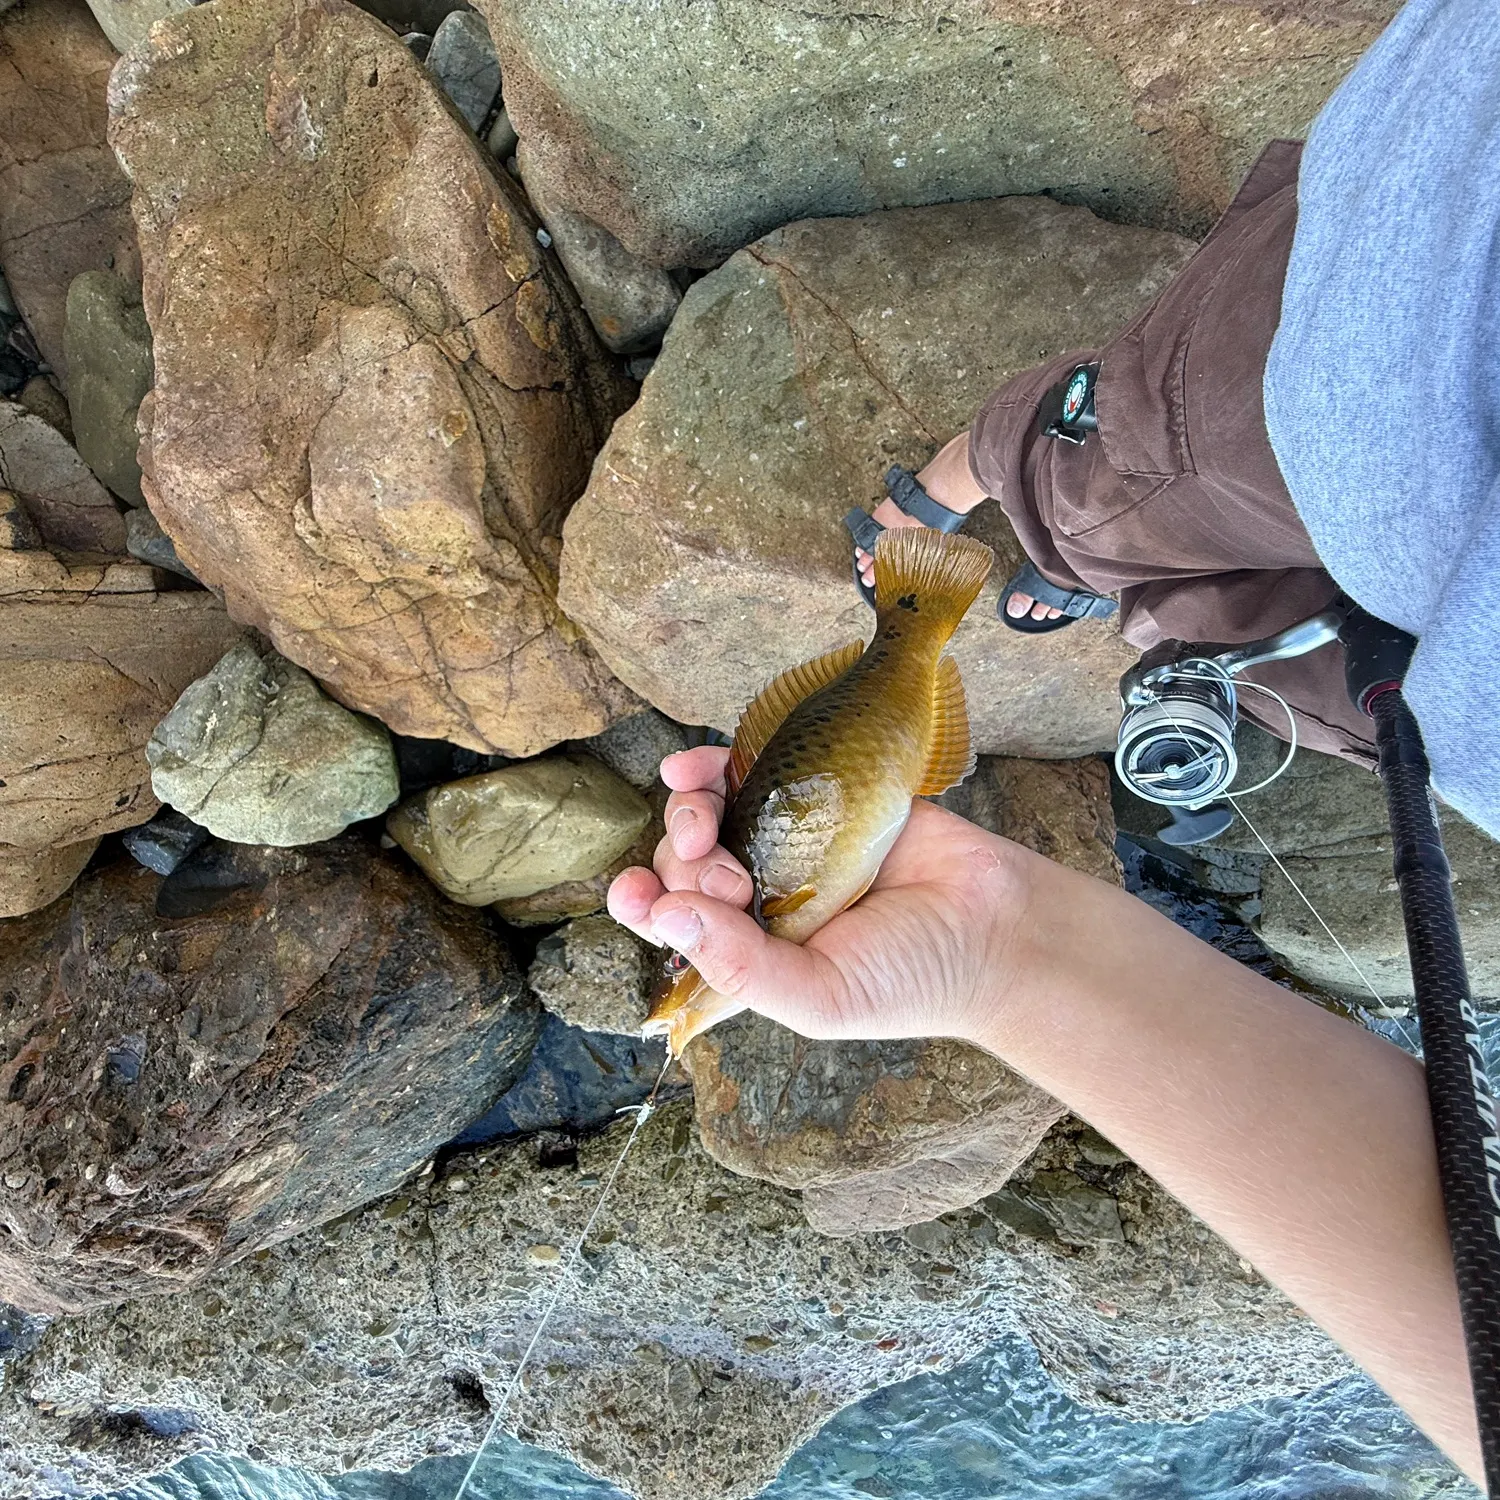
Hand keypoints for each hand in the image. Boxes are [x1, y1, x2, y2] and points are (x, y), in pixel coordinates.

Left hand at [606, 747, 1029, 1043]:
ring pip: (708, 816)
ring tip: (704, 817)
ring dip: (686, 809)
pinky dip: (713, 766)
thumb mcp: (821, 997)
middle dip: (683, 863)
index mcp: (749, 954)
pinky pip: (751, 773)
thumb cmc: (912, 979)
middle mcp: (759, 899)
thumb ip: (743, 967)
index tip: (632, 891)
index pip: (674, 930)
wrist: (998, 926)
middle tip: (730, 876)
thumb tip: (665, 918)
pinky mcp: (818, 795)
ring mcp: (785, 843)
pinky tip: (697, 764)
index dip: (642, 906)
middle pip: (684, 867)